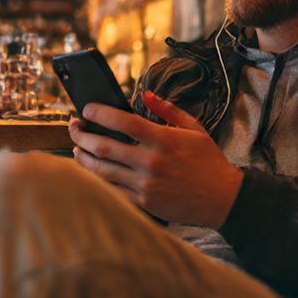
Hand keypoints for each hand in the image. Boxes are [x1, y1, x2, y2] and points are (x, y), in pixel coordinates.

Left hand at [68, 91, 243, 226]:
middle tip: (73, 127)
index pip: (123, 122)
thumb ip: (168, 110)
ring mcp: (146, 184)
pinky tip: (90, 172)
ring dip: (83, 158)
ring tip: (76, 148)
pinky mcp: (144, 202)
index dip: (100, 113)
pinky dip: (97, 180)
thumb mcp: (194, 129)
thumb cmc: (209, 162)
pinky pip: (112, 191)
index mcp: (163, 140)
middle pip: (104, 146)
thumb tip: (145, 95)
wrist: (223, 199)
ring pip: (102, 170)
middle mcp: (151, 162)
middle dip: (81, 135)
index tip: (86, 108)